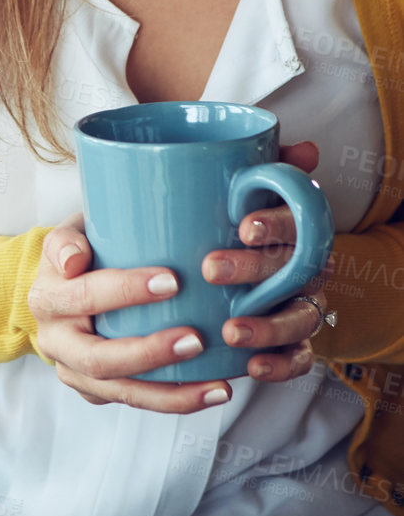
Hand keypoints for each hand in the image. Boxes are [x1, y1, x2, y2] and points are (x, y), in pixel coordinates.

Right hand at [28, 215, 233, 412]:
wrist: (65, 288)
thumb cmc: (80, 253)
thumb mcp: (69, 233)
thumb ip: (67, 240)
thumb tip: (73, 259)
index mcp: (47, 298)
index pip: (84, 296)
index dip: (126, 291)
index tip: (173, 281)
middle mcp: (54, 341)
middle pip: (98, 359)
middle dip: (149, 353)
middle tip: (195, 340)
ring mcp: (73, 371)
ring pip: (120, 393)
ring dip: (171, 393)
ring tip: (217, 386)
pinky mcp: (94, 390)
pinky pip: (134, 401)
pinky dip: (174, 401)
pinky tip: (210, 392)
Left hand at [202, 139, 329, 382]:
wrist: (211, 276)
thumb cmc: (220, 224)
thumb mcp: (228, 194)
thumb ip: (256, 167)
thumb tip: (306, 149)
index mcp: (291, 228)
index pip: (297, 220)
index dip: (276, 223)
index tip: (243, 226)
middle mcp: (304, 266)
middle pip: (295, 268)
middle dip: (255, 269)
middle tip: (212, 268)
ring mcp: (300, 305)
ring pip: (300, 317)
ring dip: (268, 325)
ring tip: (231, 329)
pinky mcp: (292, 342)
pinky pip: (299, 358)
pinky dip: (280, 365)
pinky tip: (252, 366)